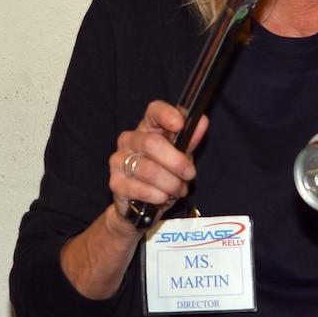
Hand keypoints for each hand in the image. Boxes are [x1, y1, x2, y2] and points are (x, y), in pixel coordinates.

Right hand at [109, 100, 207, 224]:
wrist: (140, 205)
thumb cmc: (162, 173)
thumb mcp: (180, 155)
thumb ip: (190, 140)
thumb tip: (201, 122)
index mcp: (147, 127)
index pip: (154, 111)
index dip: (166, 115)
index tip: (179, 125)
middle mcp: (129, 140)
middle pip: (152, 143)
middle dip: (177, 162)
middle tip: (189, 174)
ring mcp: (119, 160)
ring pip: (149, 170)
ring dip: (170, 183)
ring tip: (177, 189)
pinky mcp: (116, 183)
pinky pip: (143, 190)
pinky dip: (159, 196)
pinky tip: (163, 197)